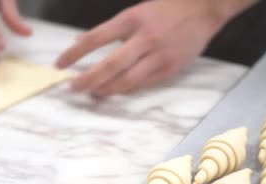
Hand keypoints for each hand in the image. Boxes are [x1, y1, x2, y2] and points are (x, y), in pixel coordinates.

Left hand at [56, 0, 252, 96]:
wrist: (205, 7)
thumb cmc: (167, 8)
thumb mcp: (136, 11)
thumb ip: (110, 28)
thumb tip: (80, 41)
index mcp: (132, 19)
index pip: (95, 38)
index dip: (74, 54)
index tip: (59, 64)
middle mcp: (144, 38)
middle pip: (109, 65)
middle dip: (87, 79)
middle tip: (73, 88)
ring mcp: (159, 56)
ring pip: (126, 80)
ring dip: (105, 89)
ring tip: (92, 92)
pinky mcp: (170, 68)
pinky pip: (143, 85)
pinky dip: (126, 89)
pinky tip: (114, 91)